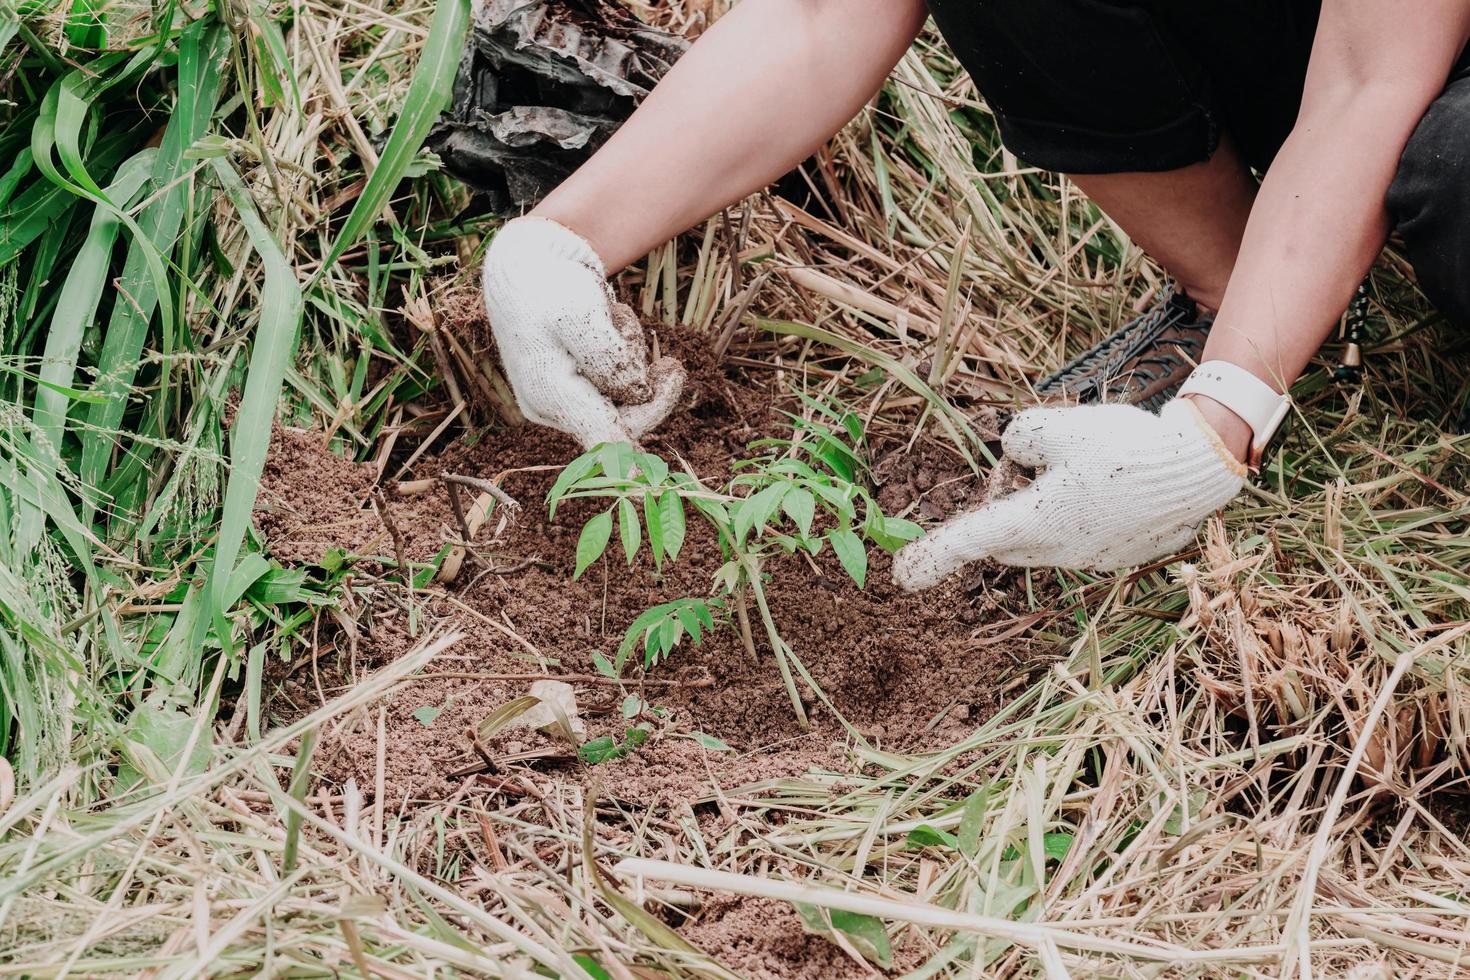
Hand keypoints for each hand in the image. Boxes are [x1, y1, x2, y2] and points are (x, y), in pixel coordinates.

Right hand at [482, 217, 684, 448]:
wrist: (529, 265)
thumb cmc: (549, 287)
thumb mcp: (579, 314)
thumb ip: (610, 358)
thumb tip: (638, 393)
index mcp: (552, 396)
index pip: (603, 440)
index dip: (631, 467)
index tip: (652, 488)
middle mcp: (556, 408)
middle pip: (626, 422)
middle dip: (652, 390)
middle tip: (673, 367)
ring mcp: (568, 400)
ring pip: (626, 398)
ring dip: (633, 359)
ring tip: (611, 320)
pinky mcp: (581, 387)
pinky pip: (620, 384)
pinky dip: (625, 355)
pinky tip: (606, 325)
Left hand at [892, 399, 1246, 588]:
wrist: (1199, 469)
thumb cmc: (1126, 447)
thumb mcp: (1060, 427)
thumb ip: (1020, 436)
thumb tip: (1012, 448)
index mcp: (1034, 521)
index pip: (969, 540)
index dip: (931, 556)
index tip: (902, 575)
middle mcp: (1057, 550)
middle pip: (1003, 539)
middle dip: (997, 514)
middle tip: (1016, 473)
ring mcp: (1089, 558)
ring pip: (1040, 540)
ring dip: (1039, 512)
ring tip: (1075, 469)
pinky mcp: (1116, 556)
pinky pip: (1078, 539)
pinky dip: (1076, 516)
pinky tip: (1106, 485)